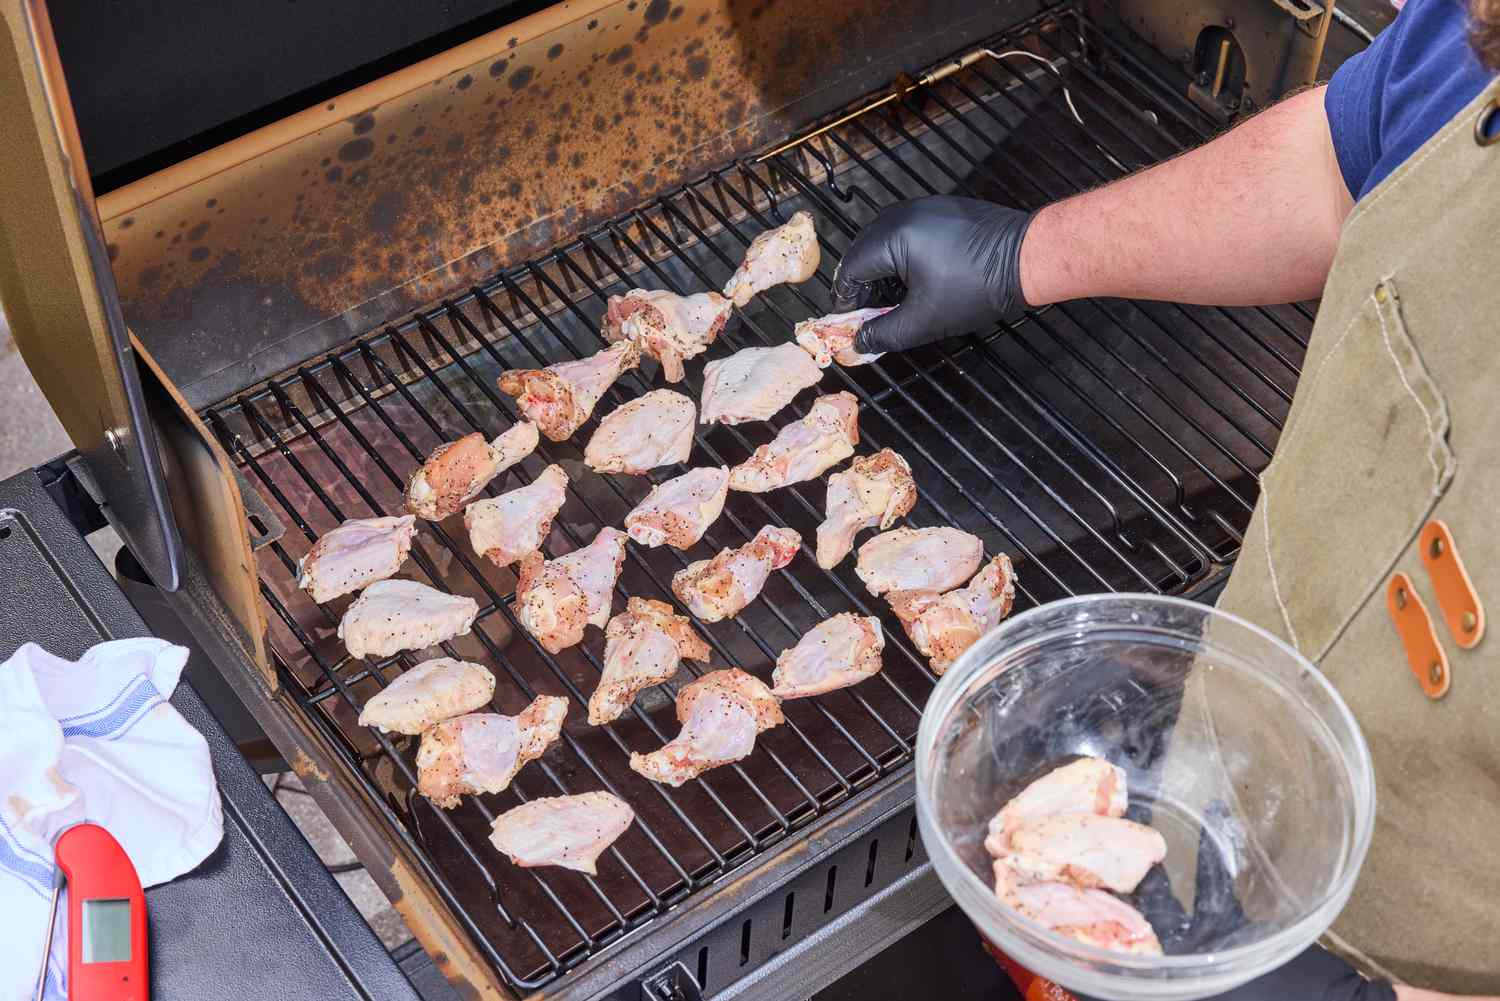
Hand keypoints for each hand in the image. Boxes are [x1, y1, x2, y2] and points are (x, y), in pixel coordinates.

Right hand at [830, 195, 1032, 353]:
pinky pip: (906, 233)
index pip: (851, 269)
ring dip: (882, 272)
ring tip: (895, 302)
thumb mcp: (925, 320)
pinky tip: (916, 281)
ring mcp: (923, 207)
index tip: (852, 323)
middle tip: (871, 315)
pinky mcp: (940, 209)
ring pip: (883, 241)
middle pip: (863, 251)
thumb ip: (885, 333)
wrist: (1028, 258)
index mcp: (894, 236)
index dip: (846, 301)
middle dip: (862, 286)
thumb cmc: (978, 287)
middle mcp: (903, 213)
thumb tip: (860, 342)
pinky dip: (901, 258)